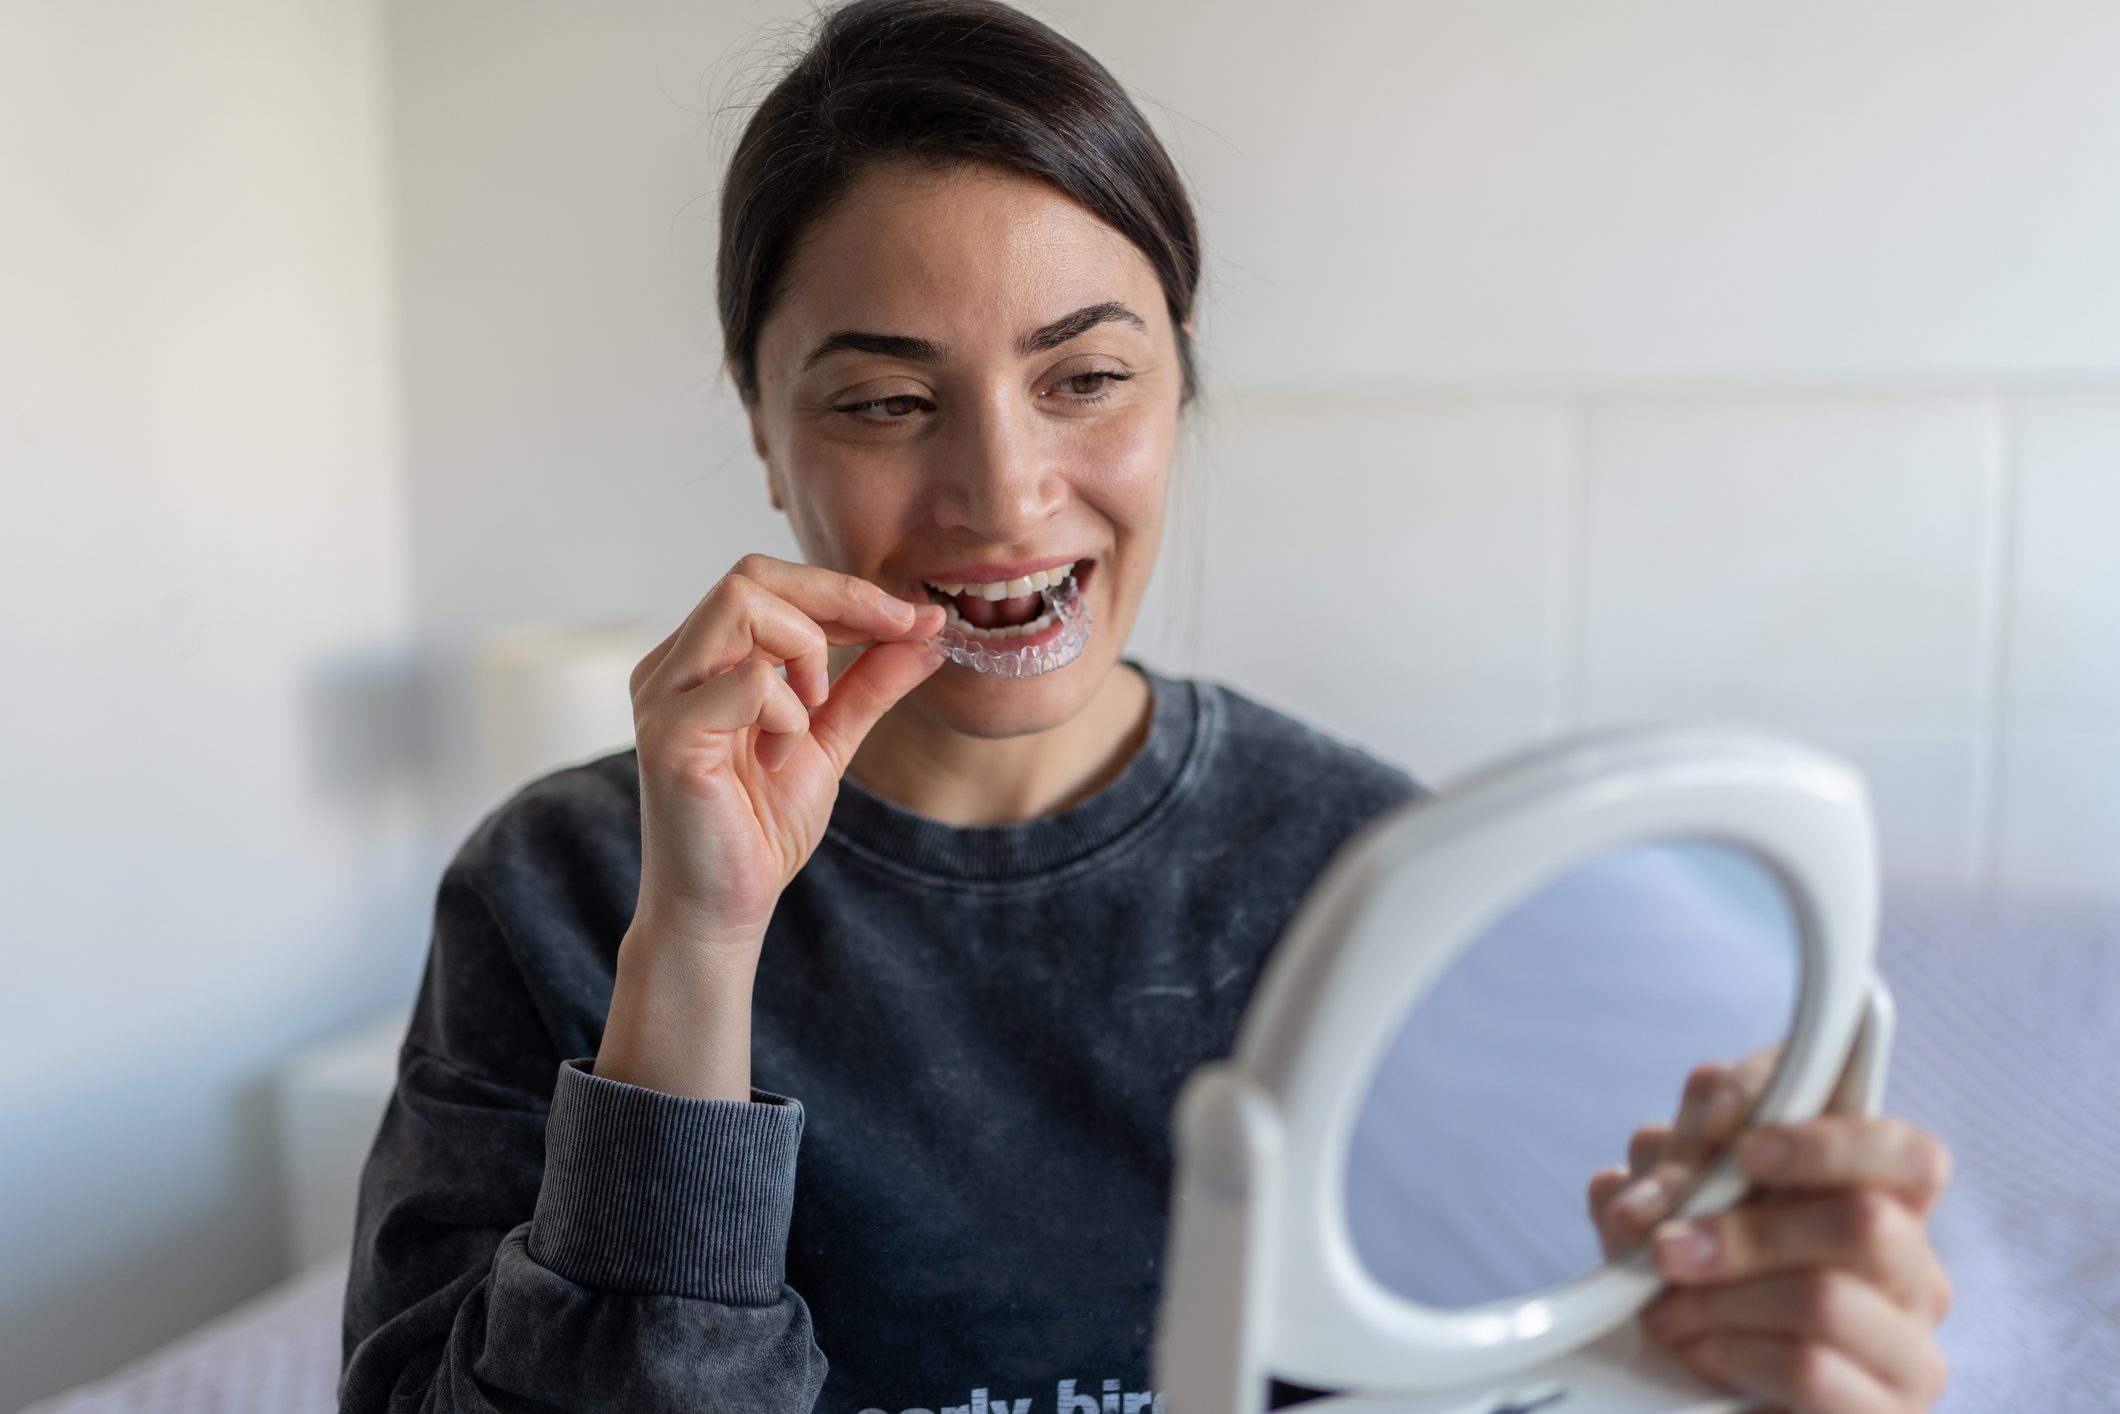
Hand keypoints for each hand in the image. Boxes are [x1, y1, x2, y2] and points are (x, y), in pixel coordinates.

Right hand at [627, 553, 947, 947]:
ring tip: (812, 712)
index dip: (846, 590)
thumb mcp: (828, 741)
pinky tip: (781, 754)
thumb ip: (868, 685)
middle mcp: (671, 666)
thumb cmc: (758, 829)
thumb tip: (925, 634)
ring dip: (806, 649)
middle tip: (895, 633)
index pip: (767, 582)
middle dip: (839, 596)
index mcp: (701, 660)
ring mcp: (664, 697)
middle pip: (751, 574)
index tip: (915, 620)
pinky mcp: (669, 736)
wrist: (721, 912)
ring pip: (741, 604)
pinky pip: (747, 678)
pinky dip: (789, 711)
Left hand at [1586, 1053, 1953, 1412]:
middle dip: (1746, 1227)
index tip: (1741, 1147)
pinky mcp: (1882, 1413)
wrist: (1693, 1396)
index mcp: (1880, 1204)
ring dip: (1721, 1298)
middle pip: (1865, 1220)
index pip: (1903, 1153)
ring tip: (1659, 1310)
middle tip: (1662, 1246)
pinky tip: (1690, 1350)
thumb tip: (1637, 1195)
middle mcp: (1912, 1275)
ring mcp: (1909, 1354)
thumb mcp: (1677, 1215)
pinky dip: (1729, 1352)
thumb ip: (1668, 1182)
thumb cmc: (1700, 1290)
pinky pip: (1809, 1369)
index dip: (1822, 1139)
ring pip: (1828, 1297)